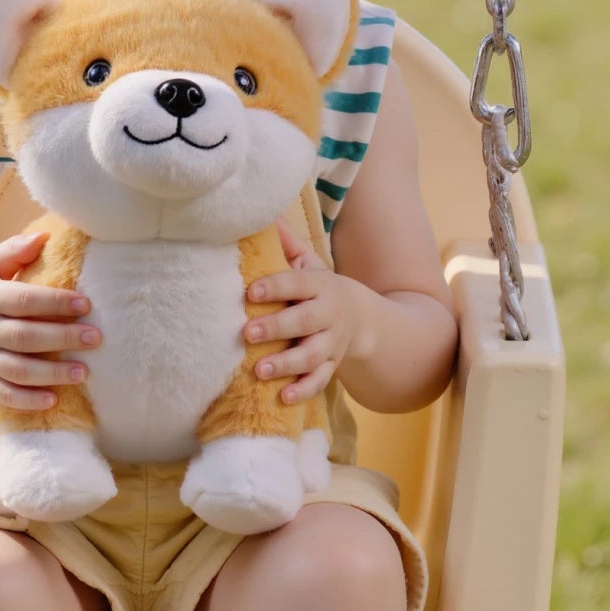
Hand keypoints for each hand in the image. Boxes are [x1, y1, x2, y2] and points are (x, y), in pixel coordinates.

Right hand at [0, 229, 102, 411]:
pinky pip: (4, 394)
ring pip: (18, 370)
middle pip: (26, 337)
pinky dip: (28, 400)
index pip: (24, 301)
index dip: (56, 302)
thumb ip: (13, 251)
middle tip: (95, 337)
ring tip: (83, 371)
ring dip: (52, 373)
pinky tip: (53, 399)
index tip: (85, 304)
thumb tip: (45, 237)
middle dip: (63, 338)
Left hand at [243, 217, 376, 403]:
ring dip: (286, 364)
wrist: (362, 320)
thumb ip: (287, 244)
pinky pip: (319, 381)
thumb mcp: (310, 265)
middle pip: (304, 321)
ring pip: (311, 356)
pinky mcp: (331, 367)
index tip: (250, 292)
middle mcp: (328, 315)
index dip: (275, 286)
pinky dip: (303, 390)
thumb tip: (262, 213)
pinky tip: (282, 397)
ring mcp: (331, 344)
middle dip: (277, 327)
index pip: (297, 283)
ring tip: (259, 370)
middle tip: (247, 333)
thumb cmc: (320, 289)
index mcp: (320, 285)